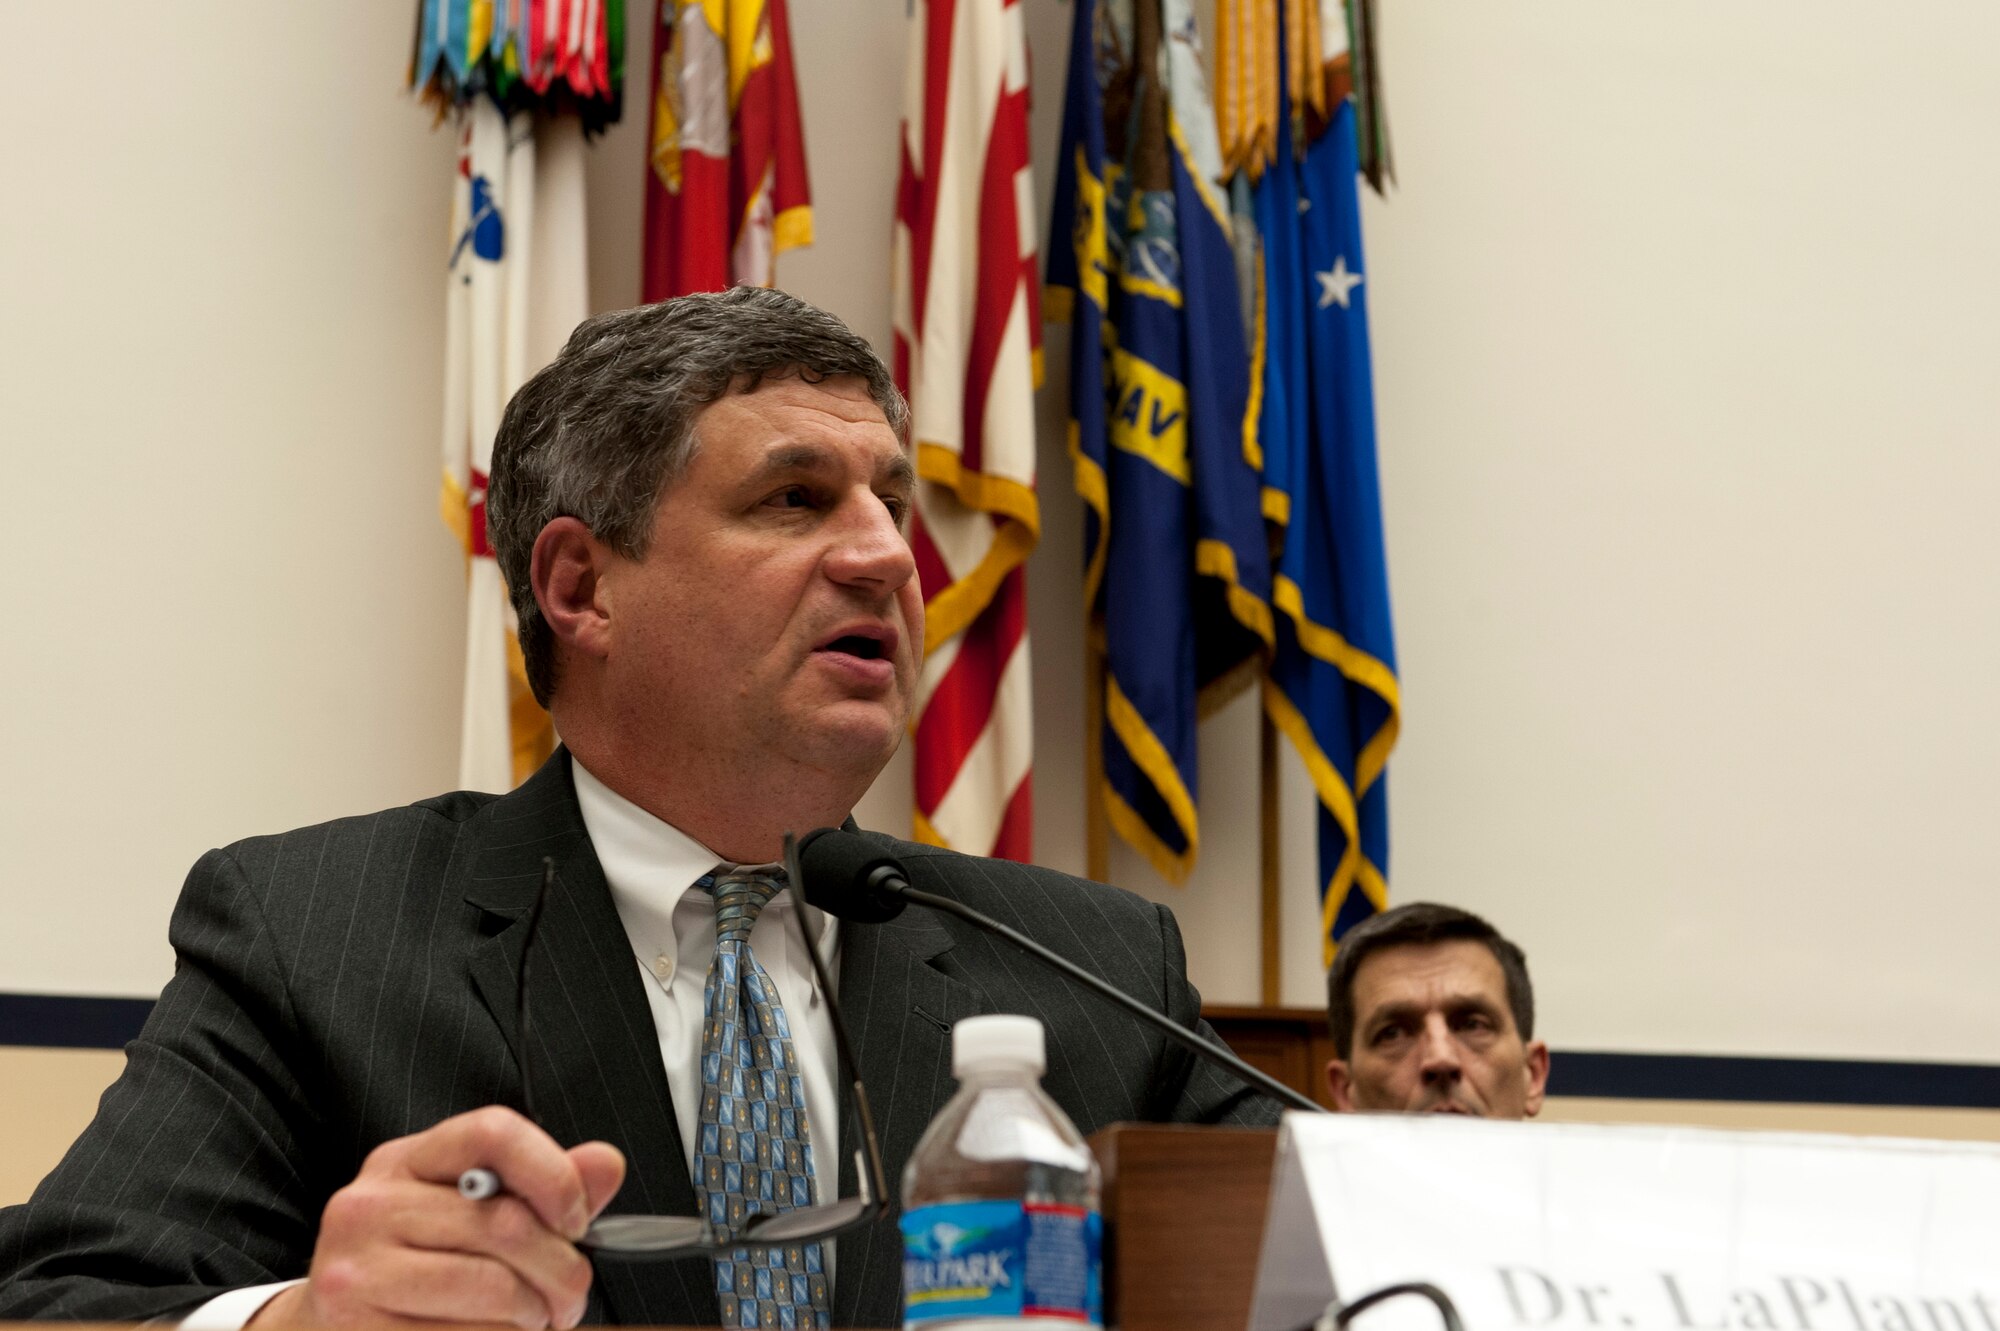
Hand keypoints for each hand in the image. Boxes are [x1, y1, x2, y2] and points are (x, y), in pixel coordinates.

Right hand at [253, 1106, 625, 1328]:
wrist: (331, 1326)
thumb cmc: (420, 1263)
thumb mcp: (470, 1208)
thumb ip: (544, 1185)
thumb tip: (607, 1164)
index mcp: (406, 1160)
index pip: (493, 1132)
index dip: (554, 1174)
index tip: (577, 1220)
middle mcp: (369, 1205)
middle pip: (505, 1223)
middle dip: (562, 1270)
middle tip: (571, 1296)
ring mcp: (356, 1272)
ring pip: (493, 1288)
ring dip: (535, 1316)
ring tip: (534, 1320)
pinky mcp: (357, 1330)